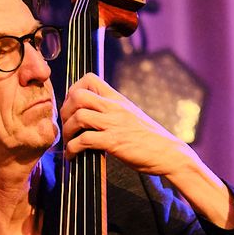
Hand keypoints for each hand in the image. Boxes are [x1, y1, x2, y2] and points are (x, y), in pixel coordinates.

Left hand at [59, 72, 191, 175]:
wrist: (168, 153)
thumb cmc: (149, 137)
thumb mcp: (130, 115)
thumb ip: (113, 110)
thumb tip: (93, 112)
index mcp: (118, 99)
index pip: (89, 79)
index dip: (73, 90)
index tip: (71, 105)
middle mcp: (114, 108)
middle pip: (78, 95)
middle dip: (65, 110)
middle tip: (66, 124)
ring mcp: (114, 124)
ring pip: (79, 116)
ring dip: (67, 130)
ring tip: (68, 141)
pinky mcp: (114, 142)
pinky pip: (84, 140)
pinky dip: (72, 148)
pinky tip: (72, 155)